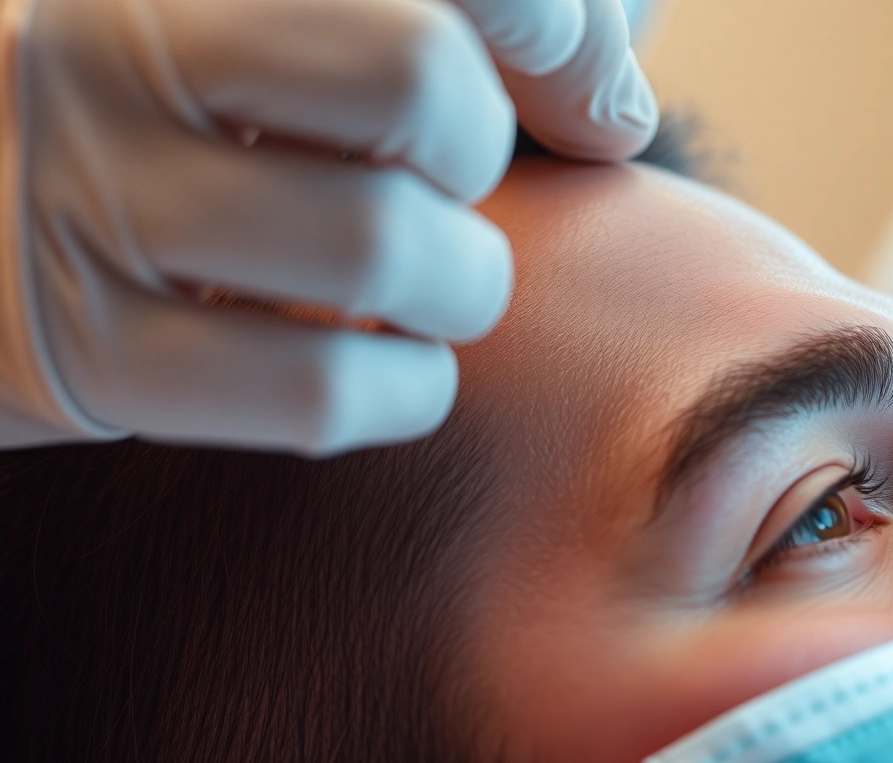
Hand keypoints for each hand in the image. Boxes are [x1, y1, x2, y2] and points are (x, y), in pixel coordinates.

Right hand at [0, 0, 656, 454]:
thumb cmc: (188, 122)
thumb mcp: (294, 28)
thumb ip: (469, 20)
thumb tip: (614, 105)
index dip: (565, 39)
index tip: (592, 109)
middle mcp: (112, 43)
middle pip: (424, 82)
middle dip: (486, 157)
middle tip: (448, 187)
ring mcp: (79, 196)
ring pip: (383, 249)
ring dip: (459, 290)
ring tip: (426, 286)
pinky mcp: (73, 354)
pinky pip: (322, 390)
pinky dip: (406, 392)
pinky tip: (391, 368)